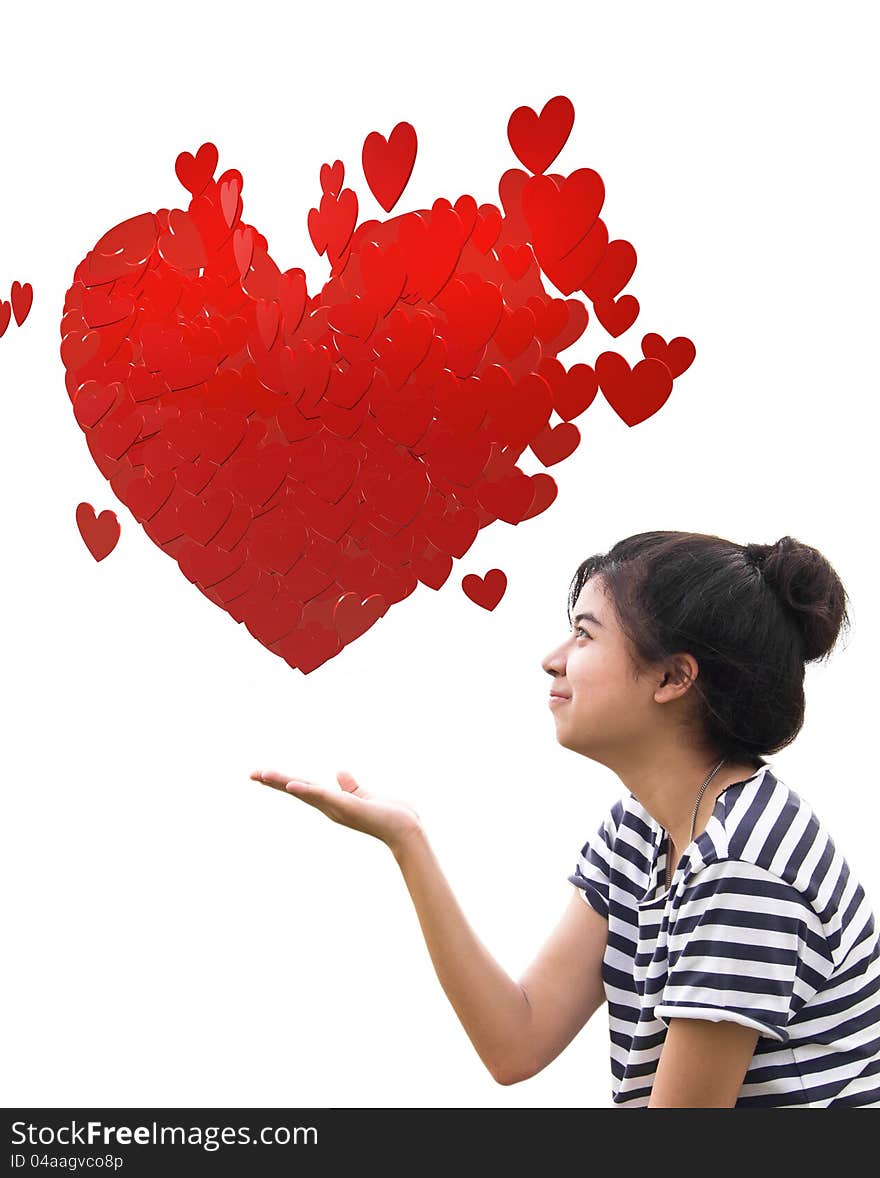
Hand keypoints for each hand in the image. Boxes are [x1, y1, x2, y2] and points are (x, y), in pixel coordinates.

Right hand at [249, 767, 423, 852]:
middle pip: (297, 790)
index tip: (263, 774)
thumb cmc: (388, 815)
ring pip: (305, 792)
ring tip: (263, 774)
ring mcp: (337, 808)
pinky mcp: (348, 807)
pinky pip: (324, 796)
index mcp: (332, 803)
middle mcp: (330, 807)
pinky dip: (308, 790)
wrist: (405, 829)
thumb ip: (351, 786)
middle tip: (251, 774)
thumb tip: (340, 773)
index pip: (303, 788)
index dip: (284, 781)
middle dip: (275, 782)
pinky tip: (293, 785)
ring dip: (284, 783)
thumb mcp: (364, 796)